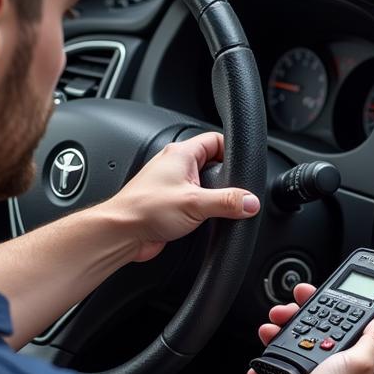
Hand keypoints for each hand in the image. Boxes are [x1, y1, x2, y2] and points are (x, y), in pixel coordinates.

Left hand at [108, 132, 259, 262]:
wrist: (122, 233)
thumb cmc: (145, 210)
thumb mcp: (195, 203)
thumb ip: (227, 202)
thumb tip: (250, 201)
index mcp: (180, 154)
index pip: (215, 140)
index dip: (232, 151)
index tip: (245, 167)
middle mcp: (175, 166)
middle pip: (212, 163)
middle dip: (226, 178)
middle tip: (237, 191)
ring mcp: (172, 185)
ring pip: (203, 184)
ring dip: (214, 196)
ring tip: (222, 207)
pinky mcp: (170, 204)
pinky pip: (194, 201)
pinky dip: (203, 209)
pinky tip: (207, 219)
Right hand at [246, 283, 373, 373]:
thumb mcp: (360, 364)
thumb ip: (372, 339)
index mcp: (368, 370)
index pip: (365, 330)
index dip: (349, 309)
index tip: (331, 293)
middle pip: (325, 333)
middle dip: (306, 315)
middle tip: (293, 304)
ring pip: (297, 347)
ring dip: (282, 333)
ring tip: (272, 327)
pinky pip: (276, 370)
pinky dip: (267, 362)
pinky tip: (265, 358)